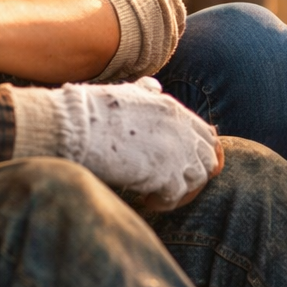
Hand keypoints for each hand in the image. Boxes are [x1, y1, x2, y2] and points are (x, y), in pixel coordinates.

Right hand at [55, 77, 222, 206]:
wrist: (78, 127)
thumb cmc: (94, 112)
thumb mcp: (126, 93)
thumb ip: (145, 91)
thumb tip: (154, 85)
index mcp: (173, 109)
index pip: (206, 134)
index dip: (197, 153)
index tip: (181, 166)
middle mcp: (181, 129)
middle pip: (208, 159)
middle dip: (193, 174)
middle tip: (171, 183)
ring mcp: (176, 152)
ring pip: (198, 179)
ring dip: (180, 189)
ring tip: (157, 193)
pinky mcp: (165, 175)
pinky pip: (177, 196)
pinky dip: (164, 202)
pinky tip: (147, 200)